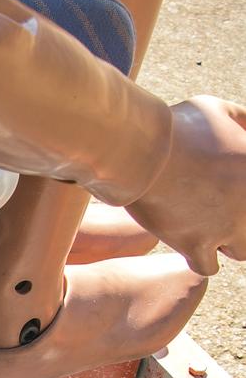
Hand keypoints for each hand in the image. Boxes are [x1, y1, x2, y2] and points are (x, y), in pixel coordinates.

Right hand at [130, 96, 245, 275]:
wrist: (142, 151)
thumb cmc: (177, 127)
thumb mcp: (218, 110)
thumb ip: (243, 120)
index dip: (241, 195)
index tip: (227, 194)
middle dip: (240, 221)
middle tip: (220, 210)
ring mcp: (228, 226)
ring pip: (241, 250)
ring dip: (227, 241)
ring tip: (207, 227)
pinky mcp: (197, 245)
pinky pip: (208, 266)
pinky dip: (202, 258)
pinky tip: (191, 244)